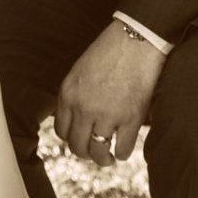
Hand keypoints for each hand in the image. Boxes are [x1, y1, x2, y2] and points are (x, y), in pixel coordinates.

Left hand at [54, 24, 166, 166]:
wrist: (136, 38)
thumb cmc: (111, 49)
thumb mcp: (80, 70)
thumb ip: (76, 94)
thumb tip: (77, 119)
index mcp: (68, 94)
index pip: (61, 131)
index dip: (72, 139)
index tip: (81, 139)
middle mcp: (83, 108)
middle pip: (77, 146)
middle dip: (86, 153)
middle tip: (95, 152)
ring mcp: (107, 115)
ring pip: (98, 152)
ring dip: (103, 159)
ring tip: (109, 159)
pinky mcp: (131, 118)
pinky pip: (122, 149)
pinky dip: (122, 154)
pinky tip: (124, 150)